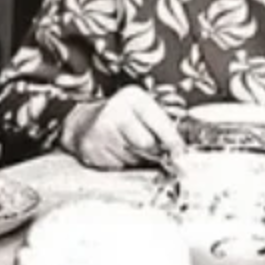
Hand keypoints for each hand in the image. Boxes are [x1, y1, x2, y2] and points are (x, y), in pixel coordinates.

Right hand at [61, 88, 182, 168]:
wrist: (83, 121)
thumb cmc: (120, 116)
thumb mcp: (142, 111)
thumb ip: (162, 127)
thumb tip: (180, 153)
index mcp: (133, 98)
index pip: (159, 123)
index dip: (173, 141)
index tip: (181, 154)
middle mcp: (115, 111)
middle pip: (147, 144)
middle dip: (154, 152)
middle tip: (153, 150)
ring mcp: (101, 131)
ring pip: (133, 158)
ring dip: (137, 158)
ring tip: (129, 146)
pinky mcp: (91, 149)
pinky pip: (118, 166)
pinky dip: (121, 163)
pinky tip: (116, 151)